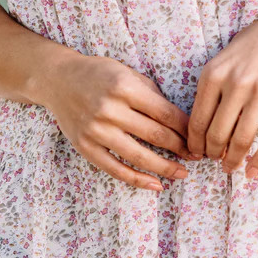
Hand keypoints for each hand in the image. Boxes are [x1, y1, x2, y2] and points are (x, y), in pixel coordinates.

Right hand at [42, 53, 194, 191]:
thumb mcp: (127, 72)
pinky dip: (138, 180)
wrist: (58, 79)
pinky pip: (116, 169)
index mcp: (124, 88)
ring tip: (182, 173)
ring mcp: (96, 131)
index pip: (165, 113)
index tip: (200, 136)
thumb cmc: (99, 73)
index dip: (186, 128)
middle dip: (181, 148)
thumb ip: (150, 94)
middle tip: (198, 156)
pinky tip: (156, 185)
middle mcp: (110, 110)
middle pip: (156, 135)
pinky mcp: (85, 147)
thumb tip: (179, 120)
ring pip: (139, 156)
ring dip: (165, 168)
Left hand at [186, 0, 257, 178]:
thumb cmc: (254, 44)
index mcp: (214, 73)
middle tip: (214, 162)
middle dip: (212, 154)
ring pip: (241, 140)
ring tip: (230, 168)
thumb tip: (202, 127)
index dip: (194, 143)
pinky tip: (252, 171)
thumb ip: (212, 88)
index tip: (196, 153)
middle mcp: (235, 83)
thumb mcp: (224, 58)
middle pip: (216, 134)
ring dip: (232, 161)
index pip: (197, 119)